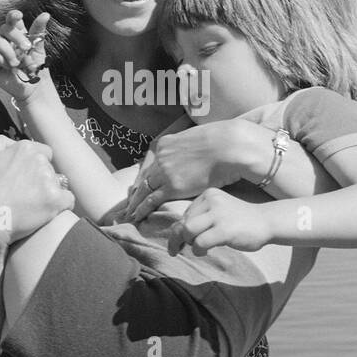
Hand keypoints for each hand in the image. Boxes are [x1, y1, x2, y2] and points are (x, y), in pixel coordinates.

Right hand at [0, 10, 49, 101]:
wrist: (33, 87)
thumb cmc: (35, 68)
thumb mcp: (39, 49)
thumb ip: (39, 32)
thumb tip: (45, 14)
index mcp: (18, 34)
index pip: (12, 20)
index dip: (13, 15)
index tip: (18, 16)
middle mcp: (5, 40)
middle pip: (4, 28)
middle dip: (16, 37)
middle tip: (27, 48)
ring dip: (8, 50)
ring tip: (17, 63)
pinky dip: (0, 60)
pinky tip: (8, 67)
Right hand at [0, 134, 73, 245]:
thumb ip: (0, 144)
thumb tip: (15, 143)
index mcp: (24, 148)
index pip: (43, 153)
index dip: (34, 168)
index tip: (25, 181)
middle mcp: (39, 160)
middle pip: (50, 169)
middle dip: (41, 180)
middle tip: (26, 195)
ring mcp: (49, 180)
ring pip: (59, 185)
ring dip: (49, 193)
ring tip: (33, 206)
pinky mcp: (56, 200)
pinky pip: (68, 200)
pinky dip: (61, 207)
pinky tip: (47, 213)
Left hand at [124, 120, 249, 221]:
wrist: (229, 146)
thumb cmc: (222, 143)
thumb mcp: (198, 139)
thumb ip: (190, 148)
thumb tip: (196, 154)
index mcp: (166, 144)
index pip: (151, 164)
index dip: (144, 177)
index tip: (137, 186)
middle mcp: (162, 157)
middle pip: (144, 177)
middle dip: (135, 191)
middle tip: (127, 203)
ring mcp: (165, 171)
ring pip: (144, 190)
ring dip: (135, 202)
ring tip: (129, 213)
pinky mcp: (173, 186)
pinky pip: (151, 200)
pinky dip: (142, 209)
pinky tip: (137, 216)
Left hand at [167, 188, 270, 256]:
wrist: (267, 222)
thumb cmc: (241, 221)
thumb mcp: (219, 212)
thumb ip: (200, 218)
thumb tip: (175, 233)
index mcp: (209, 195)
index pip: (185, 214)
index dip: (180, 229)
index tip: (182, 241)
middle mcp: (211, 201)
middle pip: (183, 222)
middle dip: (177, 238)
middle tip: (176, 250)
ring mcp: (218, 214)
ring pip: (188, 231)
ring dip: (188, 243)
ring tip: (197, 249)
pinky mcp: (224, 229)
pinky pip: (200, 242)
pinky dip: (198, 250)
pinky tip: (206, 252)